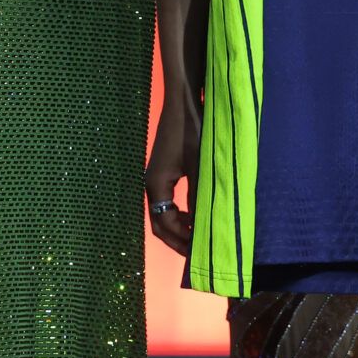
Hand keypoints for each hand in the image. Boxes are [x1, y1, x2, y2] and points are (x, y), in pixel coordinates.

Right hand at [144, 101, 198, 255]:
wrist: (183, 103)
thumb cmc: (192, 132)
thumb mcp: (200, 166)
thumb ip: (200, 196)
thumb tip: (206, 225)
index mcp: (156, 185)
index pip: (164, 224)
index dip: (181, 241)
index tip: (200, 252)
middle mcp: (151, 184)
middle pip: (158, 223)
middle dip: (177, 240)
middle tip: (197, 254)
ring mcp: (155, 177)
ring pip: (162, 213)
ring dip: (177, 227)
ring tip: (198, 237)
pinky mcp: (163, 170)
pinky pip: (166, 200)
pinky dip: (178, 213)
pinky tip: (194, 214)